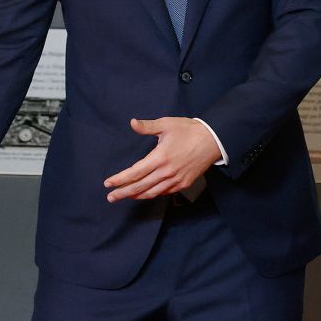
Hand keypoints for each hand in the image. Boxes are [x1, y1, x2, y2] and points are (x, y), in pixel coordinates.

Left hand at [103, 118, 221, 201]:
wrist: (213, 140)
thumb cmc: (188, 130)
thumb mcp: (166, 124)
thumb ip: (147, 126)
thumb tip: (132, 123)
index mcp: (160, 158)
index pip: (135, 173)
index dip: (120, 179)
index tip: (108, 183)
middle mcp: (166, 172)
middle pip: (140, 187)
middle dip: (123, 193)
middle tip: (111, 197)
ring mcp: (176, 180)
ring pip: (152, 192)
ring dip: (137, 195)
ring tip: (126, 196)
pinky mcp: (183, 183)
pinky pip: (164, 192)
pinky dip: (153, 194)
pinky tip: (146, 192)